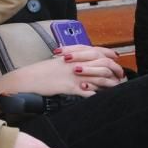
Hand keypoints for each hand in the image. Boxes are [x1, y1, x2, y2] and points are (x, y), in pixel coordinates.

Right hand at [0, 47, 124, 112]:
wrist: (27, 79)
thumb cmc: (42, 72)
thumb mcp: (58, 62)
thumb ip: (71, 60)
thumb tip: (82, 63)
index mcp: (73, 55)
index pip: (97, 50)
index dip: (109, 54)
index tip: (116, 58)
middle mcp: (76, 63)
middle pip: (102, 63)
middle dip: (115, 69)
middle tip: (121, 75)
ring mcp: (73, 75)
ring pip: (98, 77)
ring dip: (110, 83)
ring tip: (116, 87)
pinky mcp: (69, 88)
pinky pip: (87, 92)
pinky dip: (96, 95)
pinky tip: (102, 98)